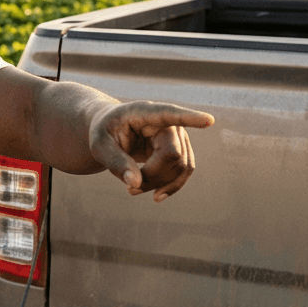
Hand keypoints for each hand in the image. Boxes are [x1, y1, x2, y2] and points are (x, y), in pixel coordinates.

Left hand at [89, 101, 215, 201]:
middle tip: (128, 188)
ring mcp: (176, 136)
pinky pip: (184, 172)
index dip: (190, 118)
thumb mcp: (99, 146)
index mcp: (144, 112)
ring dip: (160, 184)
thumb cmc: (104, 133)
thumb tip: (135, 184)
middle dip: (152, 176)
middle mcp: (166, 122)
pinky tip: (156, 194)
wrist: (111, 132)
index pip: (169, 114)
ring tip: (134, 190)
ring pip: (182, 166)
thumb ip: (115, 162)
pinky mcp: (179, 150)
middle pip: (172, 154)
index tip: (209, 121)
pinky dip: (171, 186)